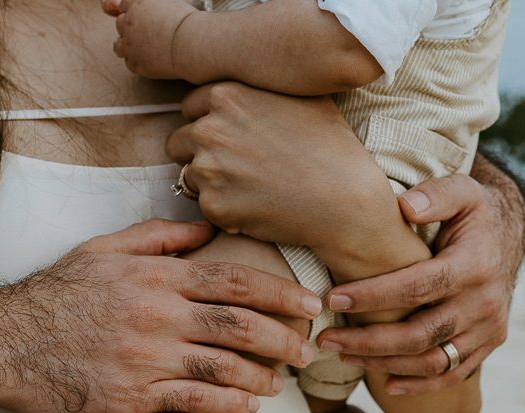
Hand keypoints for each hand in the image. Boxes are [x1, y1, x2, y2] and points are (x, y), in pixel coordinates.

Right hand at [0, 218, 319, 412]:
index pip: (235, 279)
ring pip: (224, 368)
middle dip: (284, 338)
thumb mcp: (102, 251)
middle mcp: (157, 314)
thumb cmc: (55, 296)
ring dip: (262, 378)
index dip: (281, 292)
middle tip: (309, 350)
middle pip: (240, 325)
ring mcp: (145, 358)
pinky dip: (227, 406)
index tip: (310, 304)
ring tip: (280, 384)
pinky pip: (194, 402)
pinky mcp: (131, 397)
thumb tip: (208, 229)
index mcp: (155, 277)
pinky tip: (245, 409)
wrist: (2, 342)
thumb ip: (158, 237)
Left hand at [103, 0, 196, 79]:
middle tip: (144, 35)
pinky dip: (136, 62)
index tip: (143, 19)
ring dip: (127, 47)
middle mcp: (128, 23)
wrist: (192, 45)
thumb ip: (152, 3)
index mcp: (136, 4)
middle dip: (130, 28)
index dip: (134, 12)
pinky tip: (148, 60)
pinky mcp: (137, 64)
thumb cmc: (187, 23)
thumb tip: (136, 7)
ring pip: (119, 46)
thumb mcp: (168, 2)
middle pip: (120, 24)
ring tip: (140, 50)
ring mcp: (130, 45)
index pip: (124, 5)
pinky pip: (129, 63)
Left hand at [166, 82, 396, 254]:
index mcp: (226, 95)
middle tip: (236, 168)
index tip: (231, 138)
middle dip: (202, 153)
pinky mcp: (214, 207)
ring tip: (249, 189)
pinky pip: (205, 208)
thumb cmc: (331, 148)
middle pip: (180, 141)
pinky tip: (255, 208)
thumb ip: (259, 91)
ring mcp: (208, 170)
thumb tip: (247, 89)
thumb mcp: (299, 97)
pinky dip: (224, 211)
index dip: (210, 122)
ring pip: (189, 177)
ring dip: (210, 184)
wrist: (344, 201)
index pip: (191, 106)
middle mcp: (209, 129)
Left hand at [318, 160, 524, 393]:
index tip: (333, 299)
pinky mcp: (488, 345)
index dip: (374, 296)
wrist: (507, 236)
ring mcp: (489, 329)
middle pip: (420, 333)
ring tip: (342, 355)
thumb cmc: (472, 213)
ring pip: (431, 360)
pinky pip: (452, 375)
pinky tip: (385, 384)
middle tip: (325, 339)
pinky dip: (419, 385)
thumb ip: (436, 194)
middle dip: (367, 340)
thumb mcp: (462, 190)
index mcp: (475, 264)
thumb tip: (405, 207)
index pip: (417, 287)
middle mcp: (485, 302)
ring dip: (383, 364)